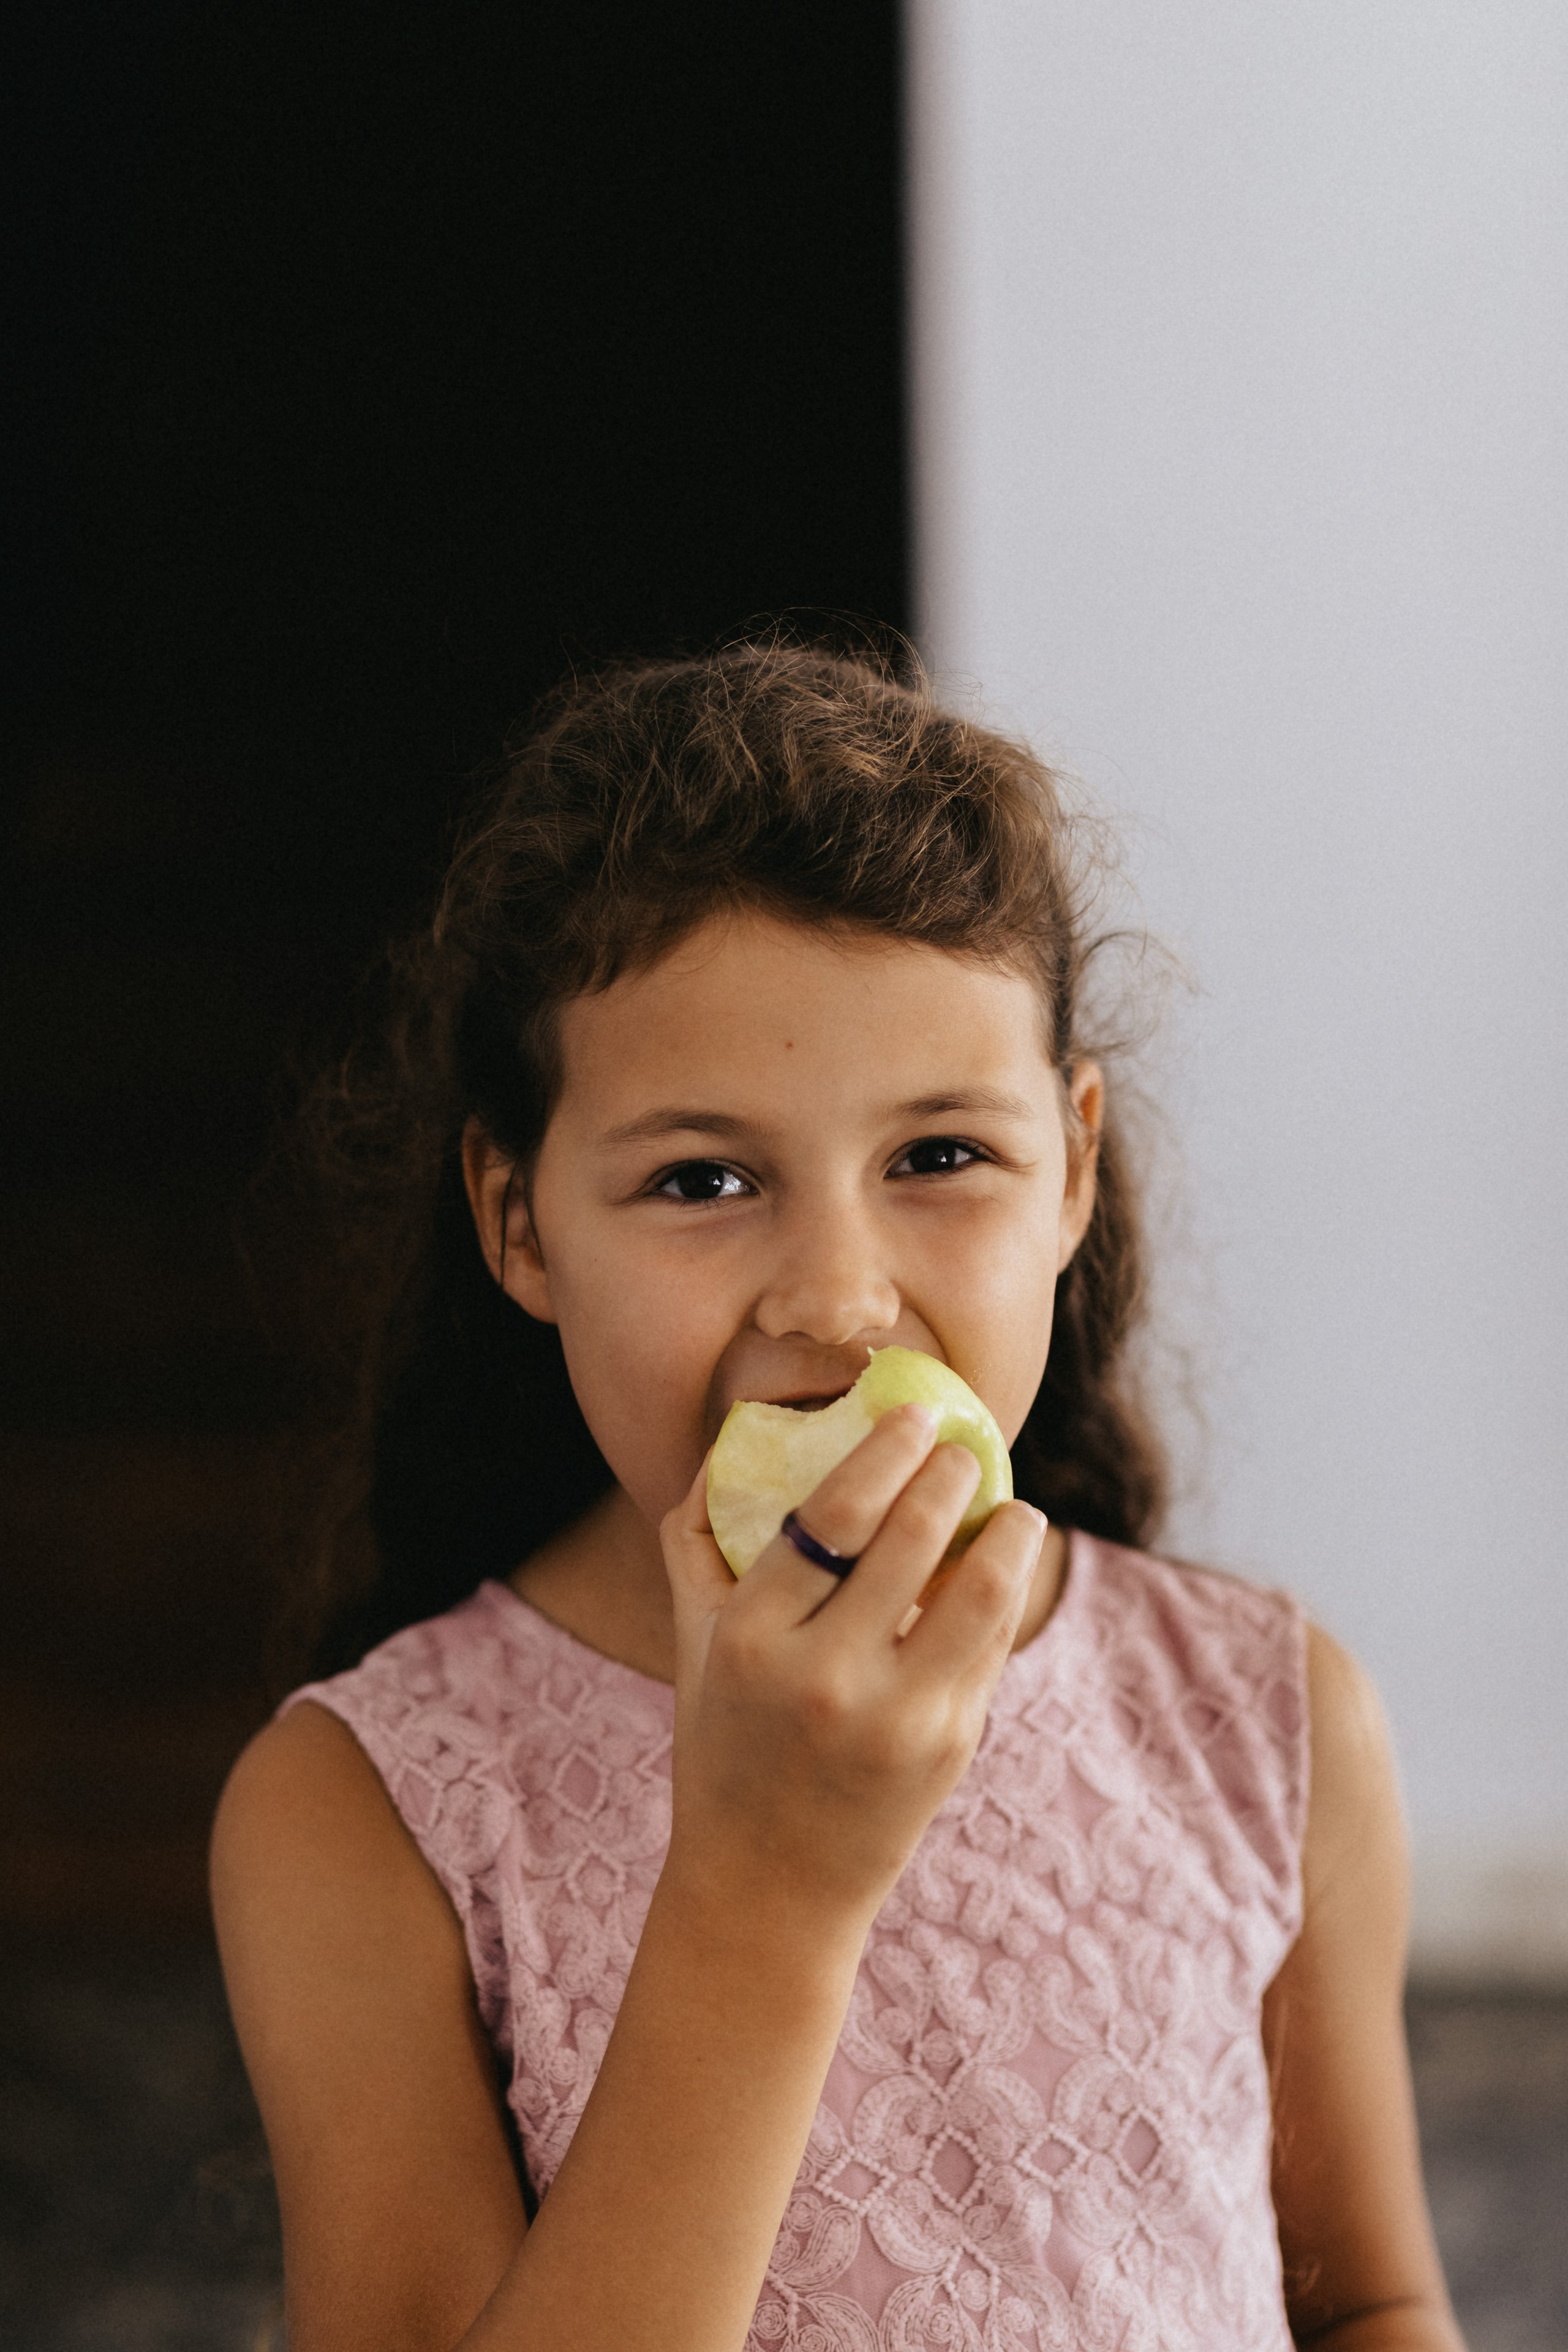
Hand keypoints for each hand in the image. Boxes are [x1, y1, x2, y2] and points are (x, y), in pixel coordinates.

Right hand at [659, 1405, 1046, 1928]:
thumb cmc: (726, 1743)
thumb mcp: (694, 1644)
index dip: (884, 1451)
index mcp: (751, 1639)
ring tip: (1014, 1508)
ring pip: (980, 1591)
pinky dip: (1005, 1597)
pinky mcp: (950, 1747)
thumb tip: (730, 1442)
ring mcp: (897, 1717)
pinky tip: (1005, 1570)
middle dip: (951, 1473)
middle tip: (963, 1446)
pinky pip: (990, 1648)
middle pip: (910, 1537)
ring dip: (1008, 1532)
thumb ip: (699, 1540)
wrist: (769, 1886)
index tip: (915, 1415)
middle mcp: (825, 1676)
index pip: (830, 1514)